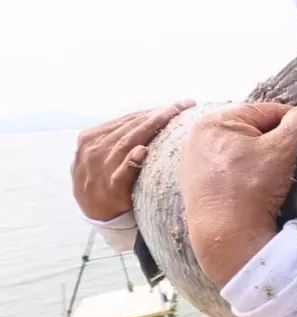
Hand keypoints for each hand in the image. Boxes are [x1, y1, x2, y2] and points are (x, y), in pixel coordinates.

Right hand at [72, 100, 195, 221]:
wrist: (96, 213)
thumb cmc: (109, 177)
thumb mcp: (107, 152)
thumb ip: (125, 135)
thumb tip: (158, 115)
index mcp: (92, 137)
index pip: (129, 119)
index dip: (155, 110)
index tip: (182, 103)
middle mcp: (94, 149)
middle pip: (131, 127)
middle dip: (160, 115)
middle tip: (185, 105)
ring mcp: (99, 169)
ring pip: (127, 143)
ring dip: (151, 128)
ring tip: (173, 117)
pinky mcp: (109, 188)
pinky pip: (121, 173)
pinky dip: (131, 161)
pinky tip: (142, 151)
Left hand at [180, 102, 296, 287]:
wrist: (226, 237)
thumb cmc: (250, 188)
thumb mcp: (282, 150)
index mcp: (215, 121)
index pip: (267, 111)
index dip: (296, 118)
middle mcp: (199, 137)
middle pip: (253, 129)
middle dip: (278, 138)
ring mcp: (196, 162)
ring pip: (242, 148)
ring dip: (264, 154)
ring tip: (281, 169)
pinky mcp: (198, 184)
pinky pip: (231, 167)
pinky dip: (248, 170)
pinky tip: (259, 182)